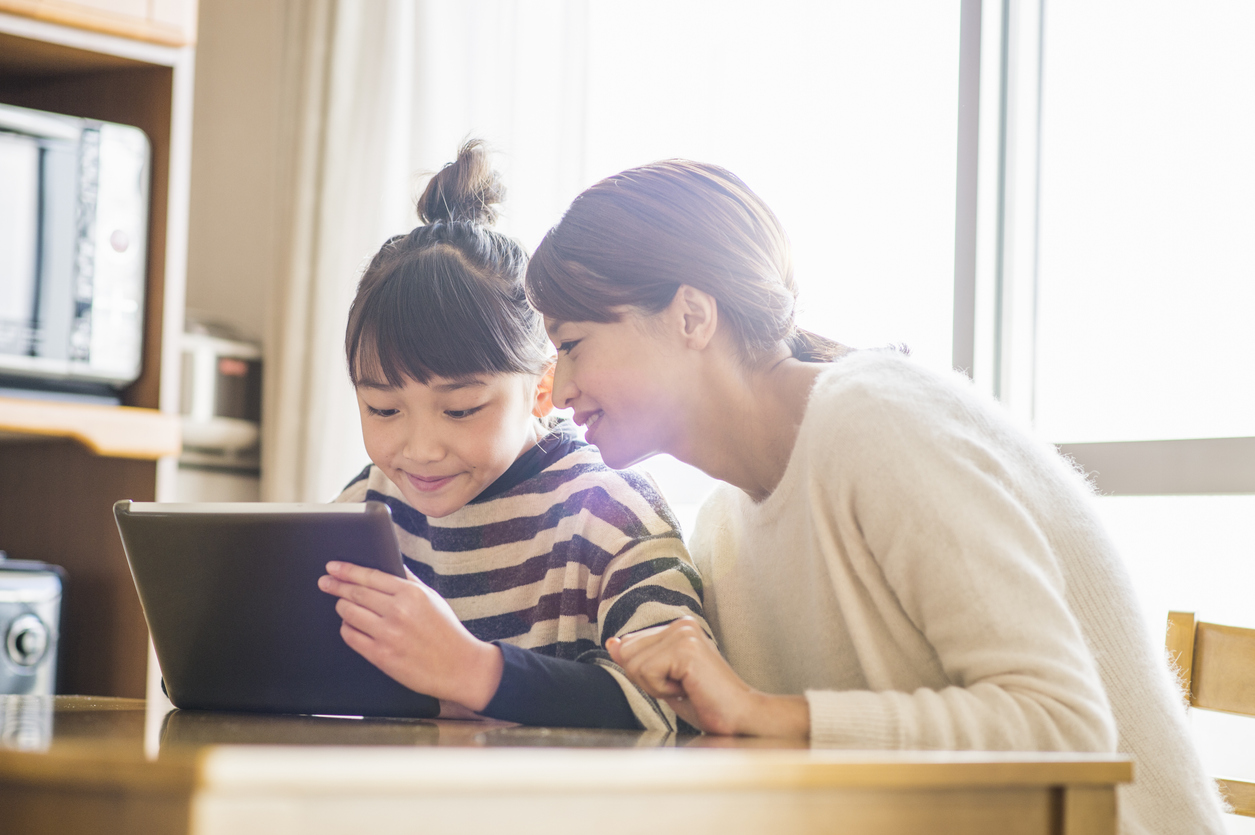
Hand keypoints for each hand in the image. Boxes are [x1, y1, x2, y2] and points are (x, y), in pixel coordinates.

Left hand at [318, 561, 502, 710]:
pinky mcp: (381, 656)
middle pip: (355, 593)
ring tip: (341, 605)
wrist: (459, 666)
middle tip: (324, 582)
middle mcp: (398, 612)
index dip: (347, 570)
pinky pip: (351, 637)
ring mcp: (388, 635)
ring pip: (349, 614)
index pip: (370, 576)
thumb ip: (409, 580)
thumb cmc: (446, 631)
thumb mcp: (432, 597)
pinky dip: (347, 629)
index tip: (333, 567)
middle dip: (335, 586)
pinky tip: (350, 626)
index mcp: (411, 594)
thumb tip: (390, 564)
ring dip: (341, 607)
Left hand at [606, 616, 809, 738]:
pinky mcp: (685, 648)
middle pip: (627, 651)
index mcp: (678, 626)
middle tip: (681, 687)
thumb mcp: (663, 680)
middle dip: (647, 679)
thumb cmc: (705, 702)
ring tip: (686, 687)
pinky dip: (662, 690)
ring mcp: (684, 633)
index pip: (629, 644)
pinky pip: (647, 672)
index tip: (677, 683)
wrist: (739, 718)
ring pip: (634, 663)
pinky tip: (689, 688)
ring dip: (656, 686)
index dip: (644, 674)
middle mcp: (681, 623)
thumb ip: (639, 658)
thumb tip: (612, 642)